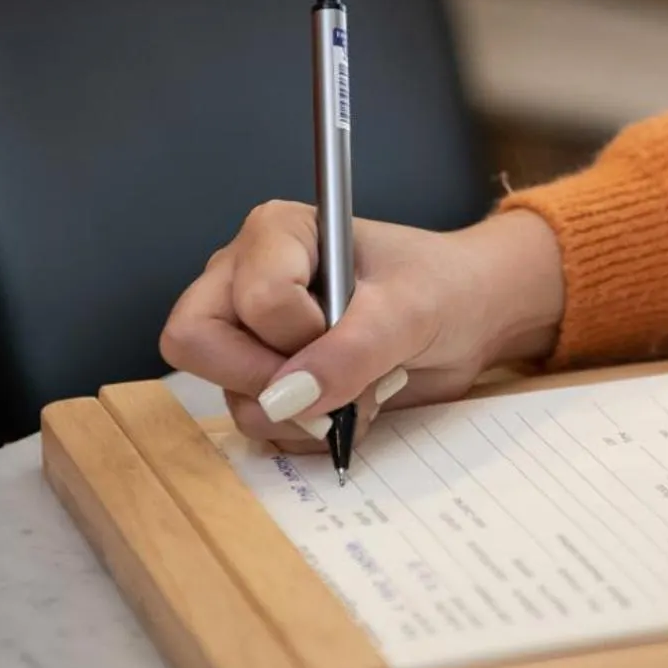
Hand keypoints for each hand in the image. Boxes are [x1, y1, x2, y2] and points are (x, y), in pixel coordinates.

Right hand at [160, 204, 564, 452]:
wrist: (470, 319)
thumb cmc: (442, 288)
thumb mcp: (409, 310)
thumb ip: (352, 349)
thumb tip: (286, 396)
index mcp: (276, 235)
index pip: (252, 298)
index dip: (300, 332)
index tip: (352, 327)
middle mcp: (244, 279)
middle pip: (197, 343)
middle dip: (269, 380)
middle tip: (336, 384)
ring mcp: (249, 335)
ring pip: (232, 397)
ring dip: (304, 414)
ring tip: (364, 391)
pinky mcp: (266, 382)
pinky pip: (258, 427)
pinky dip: (308, 432)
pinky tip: (353, 408)